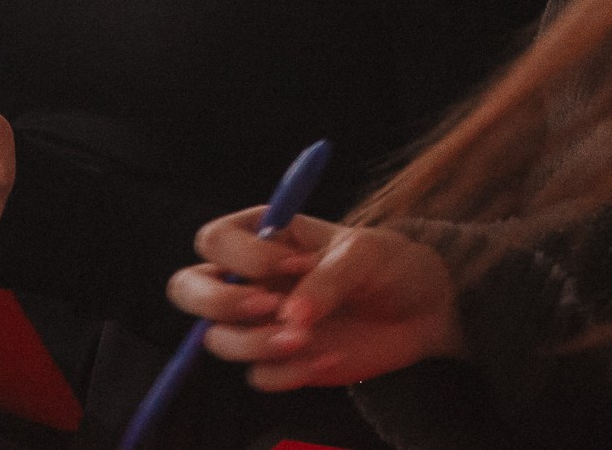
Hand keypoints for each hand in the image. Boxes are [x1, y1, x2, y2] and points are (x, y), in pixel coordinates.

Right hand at [166, 211, 465, 390]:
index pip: (214, 240)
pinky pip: (259, 377)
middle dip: (218, 303)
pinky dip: (290, 372)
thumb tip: (291, 317)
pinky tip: (332, 357)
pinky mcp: (283, 361)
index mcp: (264, 235)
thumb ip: (325, 279)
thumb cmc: (389, 263)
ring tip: (306, 339)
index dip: (243, 257)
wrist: (423, 308)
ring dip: (256, 344)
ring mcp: (263, 323)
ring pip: (218, 340)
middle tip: (268, 308)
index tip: (293, 266)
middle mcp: (251, 279)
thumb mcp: (364, 255)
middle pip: (188, 289)